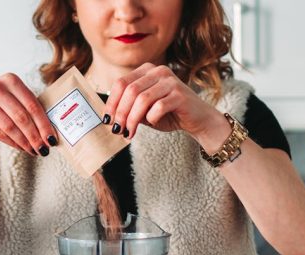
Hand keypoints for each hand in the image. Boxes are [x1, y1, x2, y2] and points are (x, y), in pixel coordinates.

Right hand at [0, 73, 57, 156]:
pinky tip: (22, 148)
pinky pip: (0, 134)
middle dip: (36, 136)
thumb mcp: (13, 98)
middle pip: (22, 117)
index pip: (32, 105)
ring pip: (11, 127)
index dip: (44, 124)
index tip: (52, 139)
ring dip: (25, 142)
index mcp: (11, 79)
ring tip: (34, 151)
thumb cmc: (0, 105)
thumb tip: (51, 132)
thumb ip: (29, 107)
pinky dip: (14, 143)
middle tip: (45, 149)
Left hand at [103, 63, 225, 142]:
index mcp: (147, 70)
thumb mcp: (144, 110)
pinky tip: (152, 124)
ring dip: (132, 119)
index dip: (111, 103)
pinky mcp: (180, 94)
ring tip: (129, 133)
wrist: (197, 119)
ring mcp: (170, 81)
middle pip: (130, 91)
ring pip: (142, 99)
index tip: (107, 120)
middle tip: (118, 130)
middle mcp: (158, 71)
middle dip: (121, 113)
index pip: (121, 83)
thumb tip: (109, 116)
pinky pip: (158, 107)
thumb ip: (129, 108)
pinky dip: (151, 119)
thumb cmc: (169, 114)